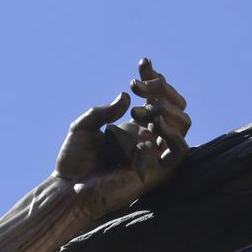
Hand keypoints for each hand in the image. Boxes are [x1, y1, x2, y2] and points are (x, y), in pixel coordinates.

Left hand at [55, 57, 189, 215]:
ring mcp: (156, 154)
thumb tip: (125, 96)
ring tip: (142, 108)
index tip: (143, 62)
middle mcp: (149, 138)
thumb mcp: (83, 127)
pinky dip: (173, 133)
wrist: (68, 189)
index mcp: (134, 126)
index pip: (156, 97)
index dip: (154, 78)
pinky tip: (155, 122)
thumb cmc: (73, 161)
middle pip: (176, 106)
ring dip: (166, 108)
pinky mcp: (160, 172)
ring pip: (183, 123)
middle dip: (161, 89)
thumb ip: (103, 111)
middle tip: (136, 86)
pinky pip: (181, 150)